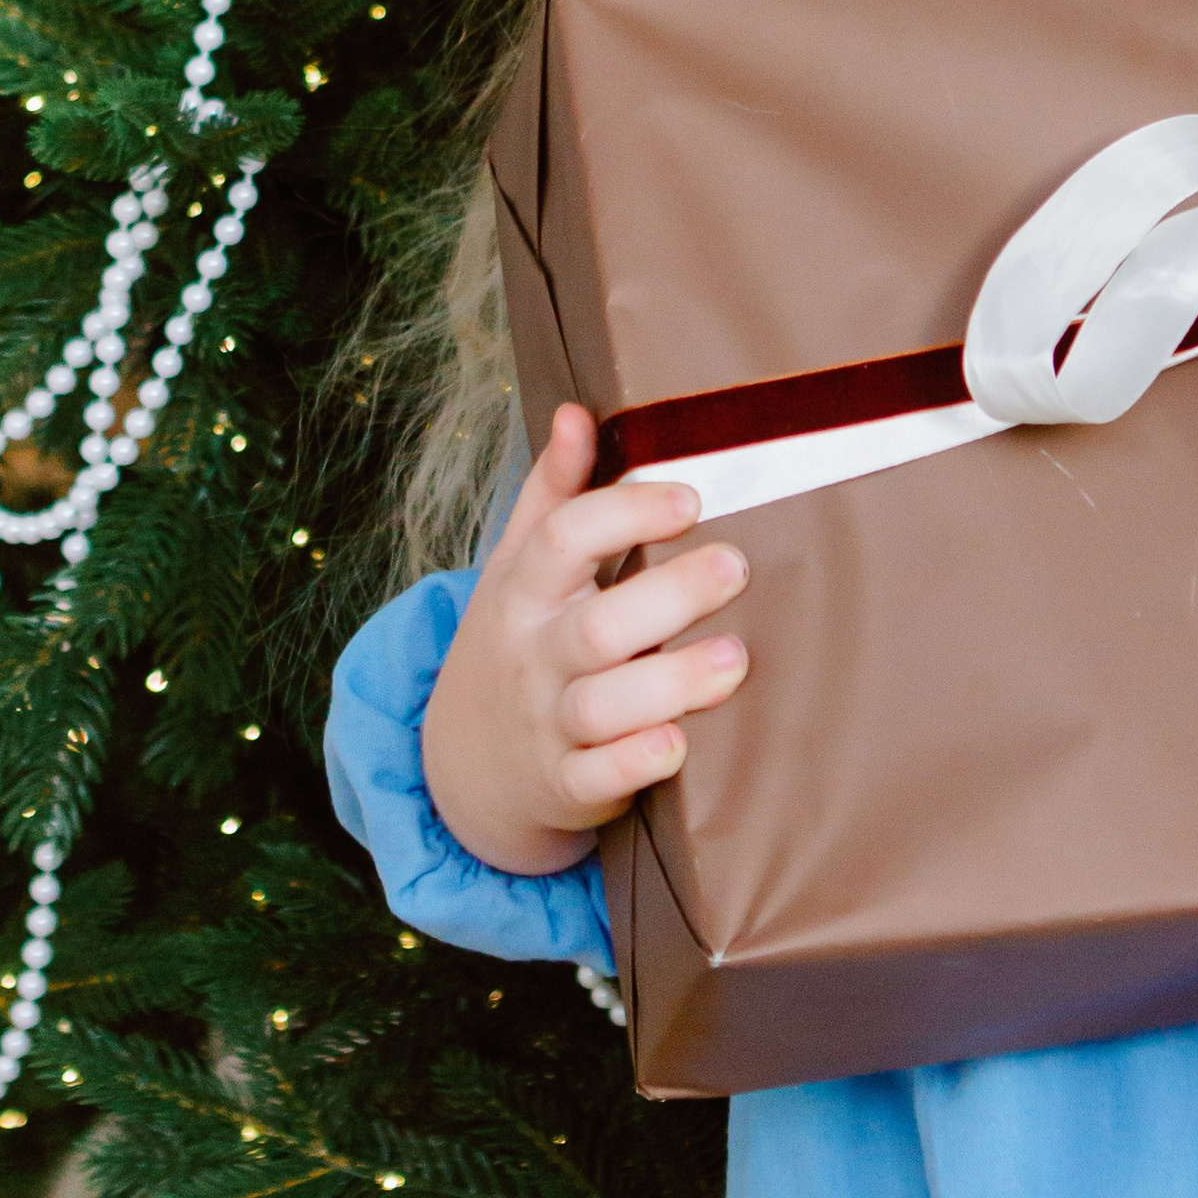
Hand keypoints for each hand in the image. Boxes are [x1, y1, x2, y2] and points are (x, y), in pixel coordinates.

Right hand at [421, 401, 749, 877]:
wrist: (460, 768)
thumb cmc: (517, 643)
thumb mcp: (517, 567)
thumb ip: (552, 493)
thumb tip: (577, 412)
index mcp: (524, 592)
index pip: (562, 541)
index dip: (626, 513)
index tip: (690, 498)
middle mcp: (535, 658)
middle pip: (597, 627)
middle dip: (670, 597)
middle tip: (737, 567)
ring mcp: (548, 726)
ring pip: (603, 707)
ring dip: (672, 683)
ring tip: (735, 659)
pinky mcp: (567, 786)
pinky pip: (598, 779)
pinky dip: (635, 763)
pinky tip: (679, 742)